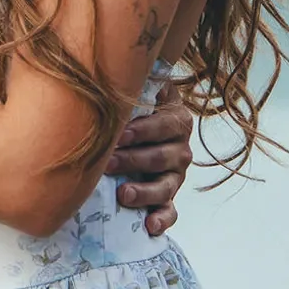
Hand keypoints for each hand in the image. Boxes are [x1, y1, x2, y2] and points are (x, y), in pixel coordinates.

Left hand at [105, 95, 194, 235]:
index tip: (120, 134)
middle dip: (132, 160)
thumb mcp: (143, 90)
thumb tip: (117, 61)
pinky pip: (171, 211)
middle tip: (106, 164)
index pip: (163, 125)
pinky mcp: (169, 197)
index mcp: (177, 120)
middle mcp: (181, 149)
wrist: (147, 127)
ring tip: (123, 195)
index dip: (142, 130)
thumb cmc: (137, 107)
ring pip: (166, 186)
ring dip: (144, 191)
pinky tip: (150, 227)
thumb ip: (136, 82)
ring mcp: (176, 176)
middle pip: (160, 157)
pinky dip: (162, 220)